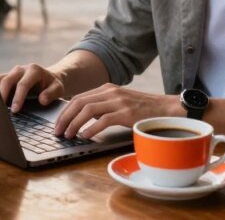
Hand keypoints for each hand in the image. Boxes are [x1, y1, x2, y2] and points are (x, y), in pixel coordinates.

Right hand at [0, 63, 64, 112]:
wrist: (49, 78)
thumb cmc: (53, 85)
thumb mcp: (58, 89)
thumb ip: (51, 93)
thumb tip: (42, 100)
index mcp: (34, 70)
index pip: (23, 84)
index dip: (18, 97)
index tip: (15, 110)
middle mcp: (21, 69)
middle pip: (7, 80)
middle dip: (3, 95)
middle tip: (0, 110)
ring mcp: (12, 73)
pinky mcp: (6, 78)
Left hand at [55, 84, 181, 138]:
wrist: (167, 109)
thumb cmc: (143, 110)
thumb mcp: (120, 103)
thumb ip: (104, 107)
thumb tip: (84, 119)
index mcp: (107, 88)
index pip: (78, 98)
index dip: (65, 111)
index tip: (58, 124)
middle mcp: (110, 92)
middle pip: (79, 102)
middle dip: (64, 117)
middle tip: (57, 132)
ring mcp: (118, 101)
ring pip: (88, 110)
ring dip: (74, 123)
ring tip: (68, 135)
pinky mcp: (126, 112)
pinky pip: (103, 120)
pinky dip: (91, 128)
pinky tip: (85, 136)